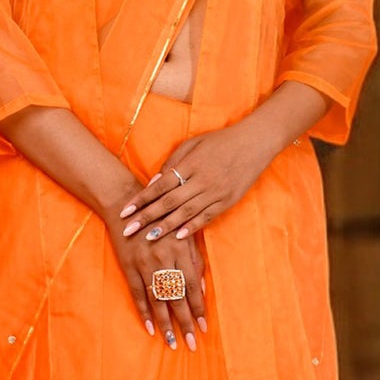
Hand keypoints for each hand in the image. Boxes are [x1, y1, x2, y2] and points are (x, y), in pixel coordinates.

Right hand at [100, 189, 208, 350]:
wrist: (127, 204)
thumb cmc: (162, 218)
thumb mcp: (182, 234)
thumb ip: (194, 260)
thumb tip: (202, 288)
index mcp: (179, 249)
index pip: (192, 286)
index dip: (198, 308)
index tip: (204, 327)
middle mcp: (162, 258)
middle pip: (176, 297)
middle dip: (185, 322)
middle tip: (192, 344)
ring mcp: (144, 263)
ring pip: (157, 299)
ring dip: (165, 323)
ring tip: (172, 342)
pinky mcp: (129, 266)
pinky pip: (137, 294)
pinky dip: (144, 312)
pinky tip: (151, 328)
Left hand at [116, 120, 268, 246]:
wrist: (254, 143)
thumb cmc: (219, 141)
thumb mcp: (193, 144)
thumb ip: (173, 162)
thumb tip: (153, 182)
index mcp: (191, 163)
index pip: (161, 185)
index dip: (142, 199)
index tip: (125, 211)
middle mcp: (202, 179)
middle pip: (169, 201)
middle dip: (147, 217)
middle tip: (128, 230)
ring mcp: (215, 192)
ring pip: (186, 212)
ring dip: (166, 226)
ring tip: (148, 238)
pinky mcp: (227, 201)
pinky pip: (207, 217)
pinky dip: (192, 227)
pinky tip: (178, 237)